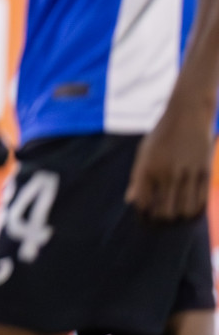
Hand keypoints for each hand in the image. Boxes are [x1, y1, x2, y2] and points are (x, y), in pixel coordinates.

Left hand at [126, 105, 213, 220]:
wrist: (187, 114)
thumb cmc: (162, 136)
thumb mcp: (144, 152)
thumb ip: (137, 178)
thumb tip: (130, 201)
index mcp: (147, 167)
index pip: (144, 202)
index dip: (144, 214)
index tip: (146, 216)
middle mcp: (166, 171)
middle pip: (165, 212)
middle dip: (162, 220)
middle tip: (162, 220)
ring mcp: (187, 172)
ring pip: (184, 210)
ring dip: (180, 217)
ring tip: (176, 216)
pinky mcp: (205, 171)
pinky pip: (201, 200)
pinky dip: (195, 210)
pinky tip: (190, 210)